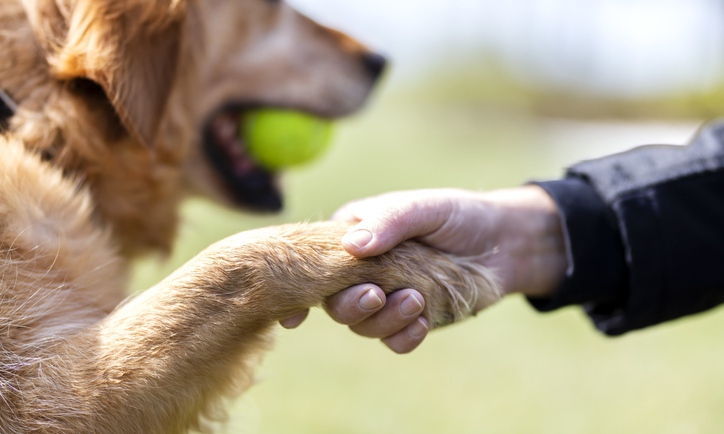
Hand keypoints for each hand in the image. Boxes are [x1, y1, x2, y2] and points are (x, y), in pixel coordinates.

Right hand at [281, 186, 566, 352]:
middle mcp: (362, 272)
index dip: (301, 285)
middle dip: (352, 305)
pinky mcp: (411, 321)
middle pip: (335, 302)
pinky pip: (394, 341)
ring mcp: (386, 298)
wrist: (503, 244)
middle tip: (377, 294)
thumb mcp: (422, 209)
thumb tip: (352, 246)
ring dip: (385, 319)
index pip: (316, 263)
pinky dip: (405, 336)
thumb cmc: (456, 216)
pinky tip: (424, 321)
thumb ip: (389, 222)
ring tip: (416, 300)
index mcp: (352, 239)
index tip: (296, 309)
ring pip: (363, 325)